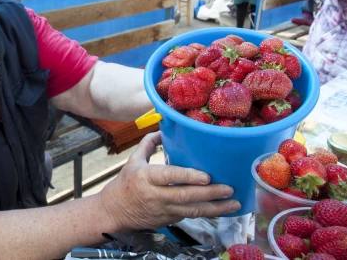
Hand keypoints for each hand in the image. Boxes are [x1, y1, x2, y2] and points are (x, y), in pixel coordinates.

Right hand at [97, 132, 239, 231]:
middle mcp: (155, 195)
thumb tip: (163, 127)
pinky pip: (190, 217)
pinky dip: (207, 213)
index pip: (169, 176)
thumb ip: (148, 144)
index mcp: (145, 177)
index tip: (206, 176)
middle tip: (229, 188)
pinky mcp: (168, 220)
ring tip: (233, 203)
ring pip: (191, 211)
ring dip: (214, 208)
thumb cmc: (124, 184)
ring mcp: (163, 210)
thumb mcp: (133, 161)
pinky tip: (223, 210)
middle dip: (209, 193)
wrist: (113, 212)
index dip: (188, 177)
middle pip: (184, 196)